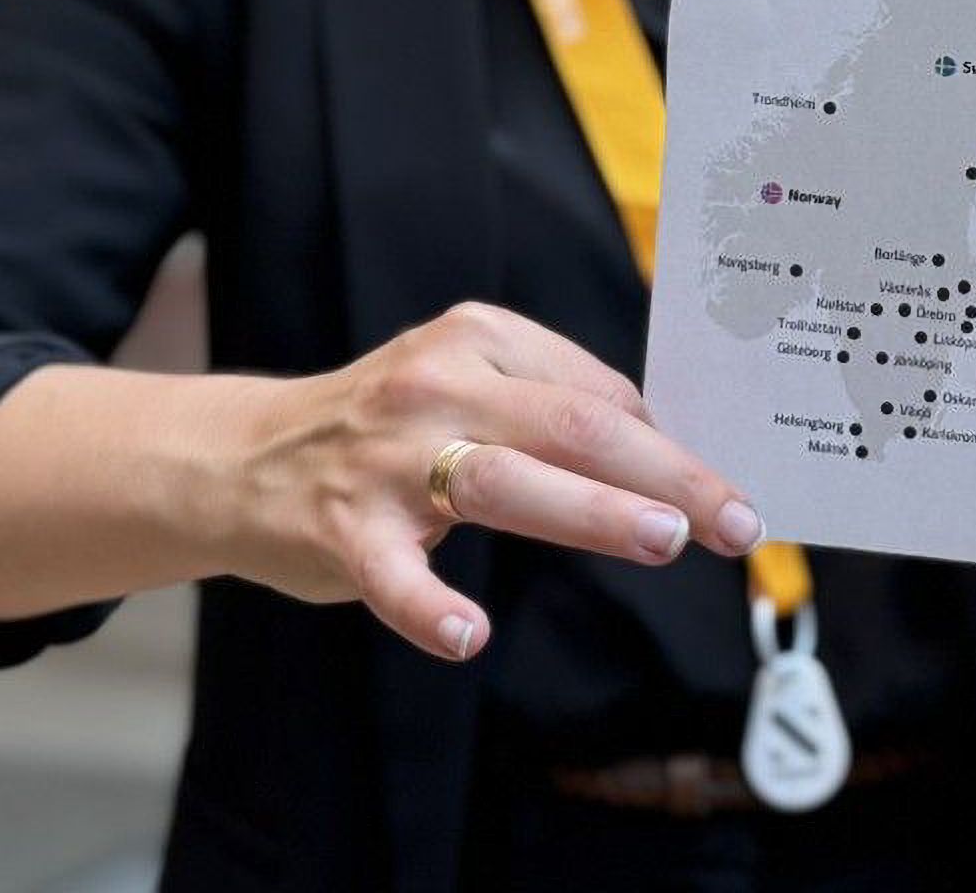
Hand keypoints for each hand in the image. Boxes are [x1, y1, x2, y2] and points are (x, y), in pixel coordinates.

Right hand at [214, 300, 762, 662]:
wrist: (240, 460)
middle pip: (575, 426)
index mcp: (482, 341)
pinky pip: (391, 575)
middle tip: (735, 521)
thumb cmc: (389, 430)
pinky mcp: (341, 529)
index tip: (731, 490)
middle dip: (667, 475)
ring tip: (661, 539)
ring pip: (505, 482)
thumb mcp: (468, 387)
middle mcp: (438, 386)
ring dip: (591, 512)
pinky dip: (428, 606)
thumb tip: (672, 457)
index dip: (675, 447)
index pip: (601, 394)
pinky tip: (468, 636)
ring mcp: (387, 459)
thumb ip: (554, 409)